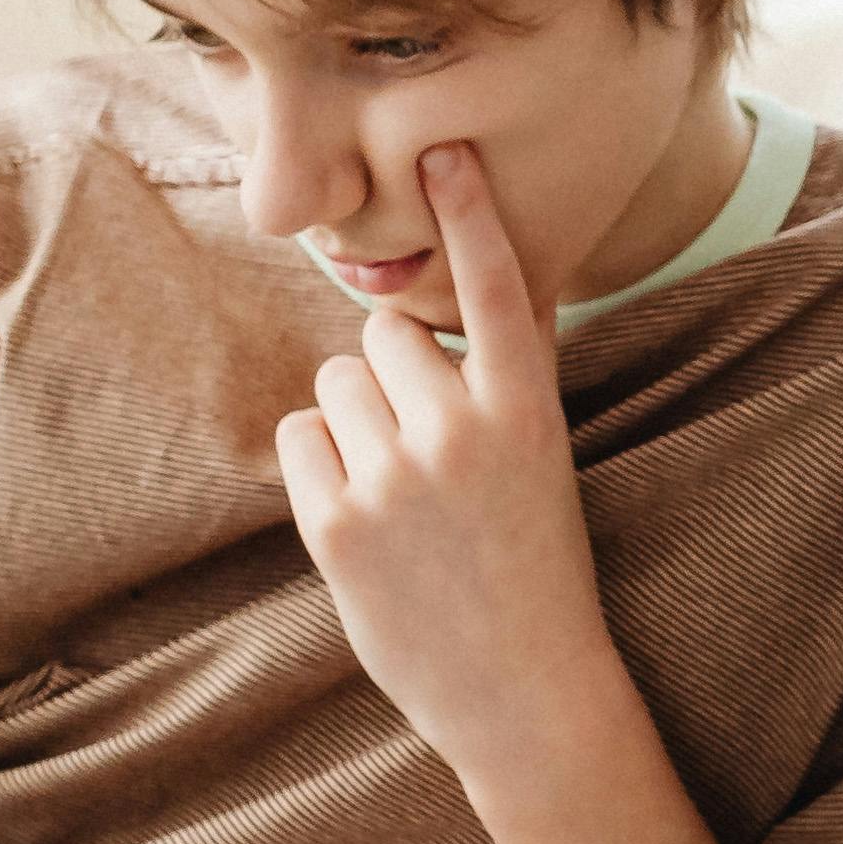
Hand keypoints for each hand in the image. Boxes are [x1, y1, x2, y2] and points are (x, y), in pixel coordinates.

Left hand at [278, 143, 617, 783]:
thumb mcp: (543, 464)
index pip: (497, 292)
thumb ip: (506, 382)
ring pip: (336, 385)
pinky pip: (299, 438)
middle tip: (429, 452)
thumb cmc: (535, 571)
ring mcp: (396, 479)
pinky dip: (319, 464)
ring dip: (355, 421)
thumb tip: (467, 295)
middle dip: (393, 378)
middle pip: (386, 337)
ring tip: (400, 492)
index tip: (446, 150)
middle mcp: (462, 434)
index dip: (471, 216)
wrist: (526, 694)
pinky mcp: (337, 525)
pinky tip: (362, 514)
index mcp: (528, 414)